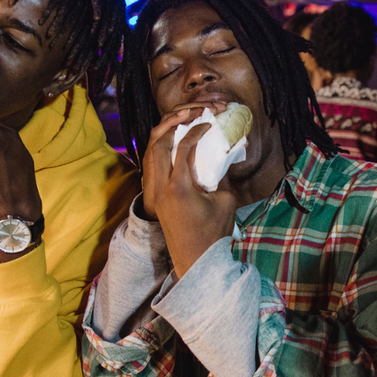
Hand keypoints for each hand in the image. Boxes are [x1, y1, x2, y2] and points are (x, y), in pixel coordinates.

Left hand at [141, 106, 236, 277]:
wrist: (196, 261)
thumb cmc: (213, 233)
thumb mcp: (225, 201)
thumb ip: (221, 176)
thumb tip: (222, 156)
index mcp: (180, 186)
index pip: (184, 147)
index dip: (197, 131)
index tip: (208, 124)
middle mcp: (162, 186)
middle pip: (159, 144)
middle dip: (173, 125)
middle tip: (188, 116)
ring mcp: (155, 193)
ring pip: (151, 154)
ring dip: (163, 137)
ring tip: (178, 126)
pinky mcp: (156, 198)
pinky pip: (152, 167)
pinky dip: (161, 152)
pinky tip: (172, 147)